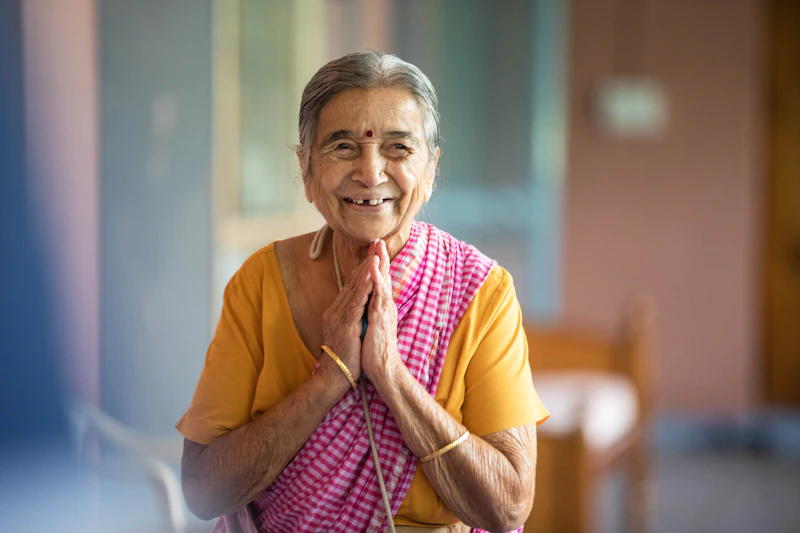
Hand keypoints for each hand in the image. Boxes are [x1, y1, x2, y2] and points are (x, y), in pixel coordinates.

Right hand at [319, 246, 374, 390]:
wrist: (336, 375)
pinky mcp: (346, 323)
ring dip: (366, 270)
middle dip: (366, 262)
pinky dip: (363, 287)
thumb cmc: (346, 357)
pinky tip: (370, 276)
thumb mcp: (350, 332)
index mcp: (339, 311)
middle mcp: (337, 309)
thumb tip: (361, 308)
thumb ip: (353, 317)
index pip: (353, 285)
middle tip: (375, 244)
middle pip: (353, 281)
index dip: (363, 268)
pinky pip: (356, 301)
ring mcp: (340, 315)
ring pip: (355, 287)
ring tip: (375, 253)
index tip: (373, 253)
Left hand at [362, 240, 403, 383]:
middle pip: (382, 276)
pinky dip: (376, 279)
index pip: (378, 281)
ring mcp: (384, 310)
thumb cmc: (374, 350)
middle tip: (378, 239)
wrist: (382, 368)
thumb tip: (366, 304)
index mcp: (380, 307)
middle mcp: (384, 305)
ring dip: (380, 263)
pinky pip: (379, 295)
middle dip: (380, 257)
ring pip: (382, 281)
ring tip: (378, 246)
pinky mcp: (381, 317)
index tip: (373, 249)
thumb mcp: (370, 326)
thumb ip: (370, 313)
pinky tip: (373, 268)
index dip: (376, 265)